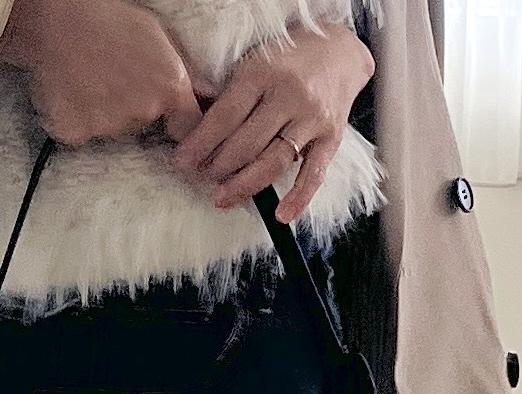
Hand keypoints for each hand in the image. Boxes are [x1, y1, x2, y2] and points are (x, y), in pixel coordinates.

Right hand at [0, 0, 214, 146]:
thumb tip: (199, 96)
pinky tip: (69, 91)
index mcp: (169, 87)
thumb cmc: (107, 15)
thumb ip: (176, 73)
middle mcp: (142, 111)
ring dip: (102, 112)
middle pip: (142, 126)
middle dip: (132, 108)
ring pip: (109, 130)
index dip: (178, 125)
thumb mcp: (156, 37)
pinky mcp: (74, 132)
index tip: (170, 124)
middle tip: (112, 77)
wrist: (55, 15)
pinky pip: (78, 133)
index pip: (188, 127)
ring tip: (88, 78)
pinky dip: (74, 117)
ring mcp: (106, 126)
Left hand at [170, 23, 374, 221]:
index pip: (225, 117)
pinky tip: (281, 216)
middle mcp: (289, 95)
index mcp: (263, 72)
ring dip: (244, 186)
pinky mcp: (331, 137)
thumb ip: (226, 92)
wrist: (340, 50)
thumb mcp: (253, 60)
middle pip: (246, 144)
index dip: (200, 144)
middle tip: (201, 177)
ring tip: (221, 198)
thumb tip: (189, 123)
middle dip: (218, 167)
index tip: (182, 161)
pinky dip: (298, 198)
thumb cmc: (287, 58)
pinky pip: (314, 173)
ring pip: (273, 162)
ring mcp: (312, 118)